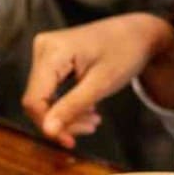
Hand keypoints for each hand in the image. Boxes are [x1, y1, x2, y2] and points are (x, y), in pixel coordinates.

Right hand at [23, 14, 173, 148]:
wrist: (138, 32)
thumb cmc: (126, 52)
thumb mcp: (101, 84)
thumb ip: (71, 107)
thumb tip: (48, 131)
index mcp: (52, 52)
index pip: (34, 99)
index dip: (48, 124)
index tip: (69, 142)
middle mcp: (42, 49)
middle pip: (38, 99)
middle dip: (61, 120)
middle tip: (89, 129)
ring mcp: (45, 53)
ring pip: (43, 97)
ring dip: (66, 115)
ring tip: (92, 121)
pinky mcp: (50, 58)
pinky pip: (50, 89)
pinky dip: (67, 104)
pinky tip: (86, 109)